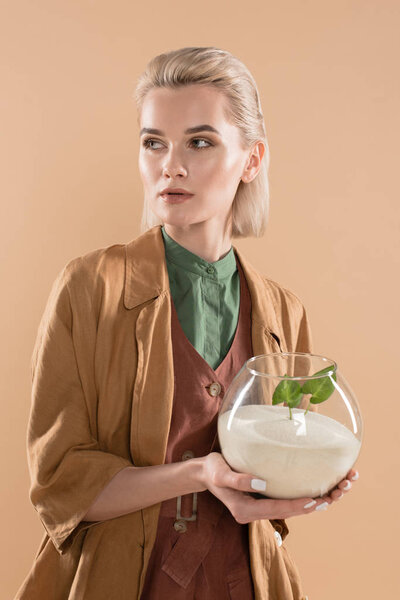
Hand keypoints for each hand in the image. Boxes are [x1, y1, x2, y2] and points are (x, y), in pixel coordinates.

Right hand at [200, 452, 358, 523]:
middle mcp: (256, 513)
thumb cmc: (212, 470)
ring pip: (293, 507)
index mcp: (246, 511)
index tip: (316, 499)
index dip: (297, 505)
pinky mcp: (265, 499)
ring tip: (338, 490)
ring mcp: (261, 507)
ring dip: (316, 501)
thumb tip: (262, 484)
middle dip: (315, 504)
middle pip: (290, 512)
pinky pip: (289, 500)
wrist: (204, 473)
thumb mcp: (220, 474)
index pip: (277, 510)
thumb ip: (238, 480)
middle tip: (337, 492)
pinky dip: (305, 495)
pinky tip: (321, 488)